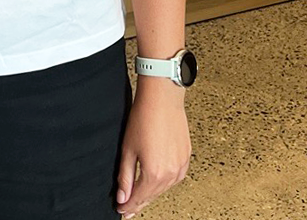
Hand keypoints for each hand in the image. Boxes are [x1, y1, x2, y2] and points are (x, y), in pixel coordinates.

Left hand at [115, 82, 190, 216]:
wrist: (162, 98)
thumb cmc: (144, 117)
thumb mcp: (128, 148)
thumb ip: (125, 176)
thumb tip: (122, 197)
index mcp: (154, 173)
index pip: (139, 198)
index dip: (127, 206)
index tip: (120, 210)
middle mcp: (171, 173)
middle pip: (152, 196)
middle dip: (138, 202)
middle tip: (127, 207)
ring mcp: (181, 166)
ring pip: (164, 188)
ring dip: (151, 193)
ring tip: (140, 196)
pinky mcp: (186, 158)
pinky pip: (174, 178)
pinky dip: (163, 182)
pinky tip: (156, 181)